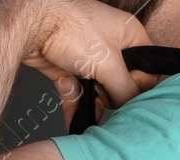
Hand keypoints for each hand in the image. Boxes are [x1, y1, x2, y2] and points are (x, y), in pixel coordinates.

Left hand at [8, 0, 162, 127]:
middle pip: (123, 84)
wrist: (31, 25)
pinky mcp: (70, 68)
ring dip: (92, 102)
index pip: (148, 69)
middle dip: (111, 94)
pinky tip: (74, 114)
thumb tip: (128, 105)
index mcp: (130, 35)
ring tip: (85, 99)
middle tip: (102, 90)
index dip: (140, 85)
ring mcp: (91, 58)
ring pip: (100, 91)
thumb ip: (125, 88)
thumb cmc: (70, 28)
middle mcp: (112, 46)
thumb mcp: (108, 63)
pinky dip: (76, 104)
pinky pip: (79, 93)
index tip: (126, 90)